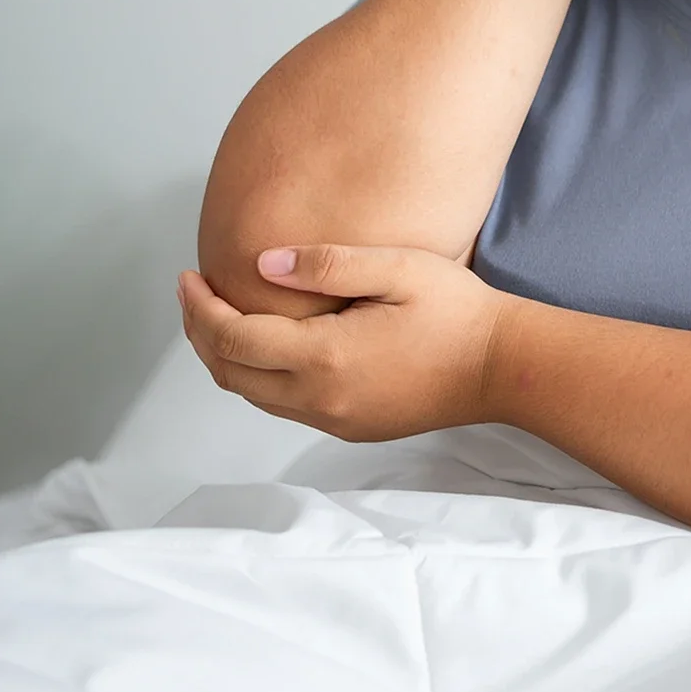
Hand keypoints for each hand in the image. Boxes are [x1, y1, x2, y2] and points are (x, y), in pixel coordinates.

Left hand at [177, 244, 519, 442]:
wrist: (503, 368)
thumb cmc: (457, 312)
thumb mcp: (397, 268)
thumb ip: (327, 264)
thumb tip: (262, 264)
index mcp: (324, 358)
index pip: (233, 339)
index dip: (200, 309)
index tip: (188, 278)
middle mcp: (320, 400)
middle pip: (231, 374)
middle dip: (201, 334)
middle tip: (193, 294)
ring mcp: (335, 420)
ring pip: (254, 395)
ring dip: (228, 358)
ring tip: (221, 316)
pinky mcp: (351, 428)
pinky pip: (285, 405)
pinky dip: (260, 376)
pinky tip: (270, 345)